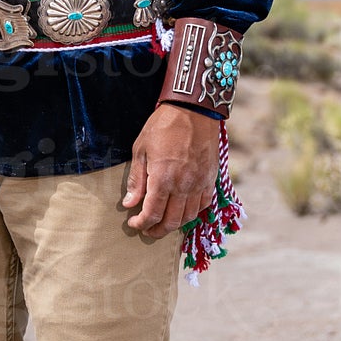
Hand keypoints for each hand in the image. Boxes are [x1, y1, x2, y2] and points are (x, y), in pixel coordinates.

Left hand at [122, 103, 219, 240]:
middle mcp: (183, 186)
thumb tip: (129, 203)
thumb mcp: (141, 149)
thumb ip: (136, 180)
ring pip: (188, 217)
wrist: (193, 110)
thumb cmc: (163, 126)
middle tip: (147, 230)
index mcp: (163, 179)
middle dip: (157, 230)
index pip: (152, 214)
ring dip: (174, 225)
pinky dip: (192, 213)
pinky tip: (183, 210)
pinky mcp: (211, 179)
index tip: (133, 223)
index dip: (141, 223)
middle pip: (171, 221)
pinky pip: (204, 205)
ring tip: (163, 222)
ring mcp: (200, 183)